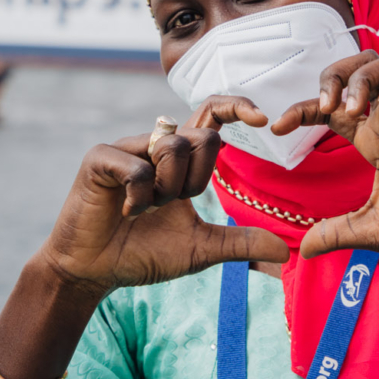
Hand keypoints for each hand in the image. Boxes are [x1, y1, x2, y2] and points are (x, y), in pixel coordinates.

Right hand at [36, 98, 288, 297]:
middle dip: (196, 181)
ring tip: (144, 209)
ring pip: (172, 149)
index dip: (236, 106)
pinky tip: (125, 213)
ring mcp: (126, 148)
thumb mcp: (199, 248)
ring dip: (166, 191)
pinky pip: (138, 169)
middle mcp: (153, 145)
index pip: (211, 117)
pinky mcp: (100, 159)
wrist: (93, 271)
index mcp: (179, 159)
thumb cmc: (143, 253)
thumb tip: (284, 249)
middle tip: (170, 205)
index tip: (262, 118)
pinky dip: (140, 198)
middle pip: (201, 138)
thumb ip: (238, 242)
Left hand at [272, 53, 378, 268]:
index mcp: (371, 142)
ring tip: (355, 109)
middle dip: (332, 78)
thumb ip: (337, 232)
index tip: (278, 126)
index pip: (329, 109)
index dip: (301, 109)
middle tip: (325, 107)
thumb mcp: (372, 230)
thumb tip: (301, 251)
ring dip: (362, 77)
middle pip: (354, 71)